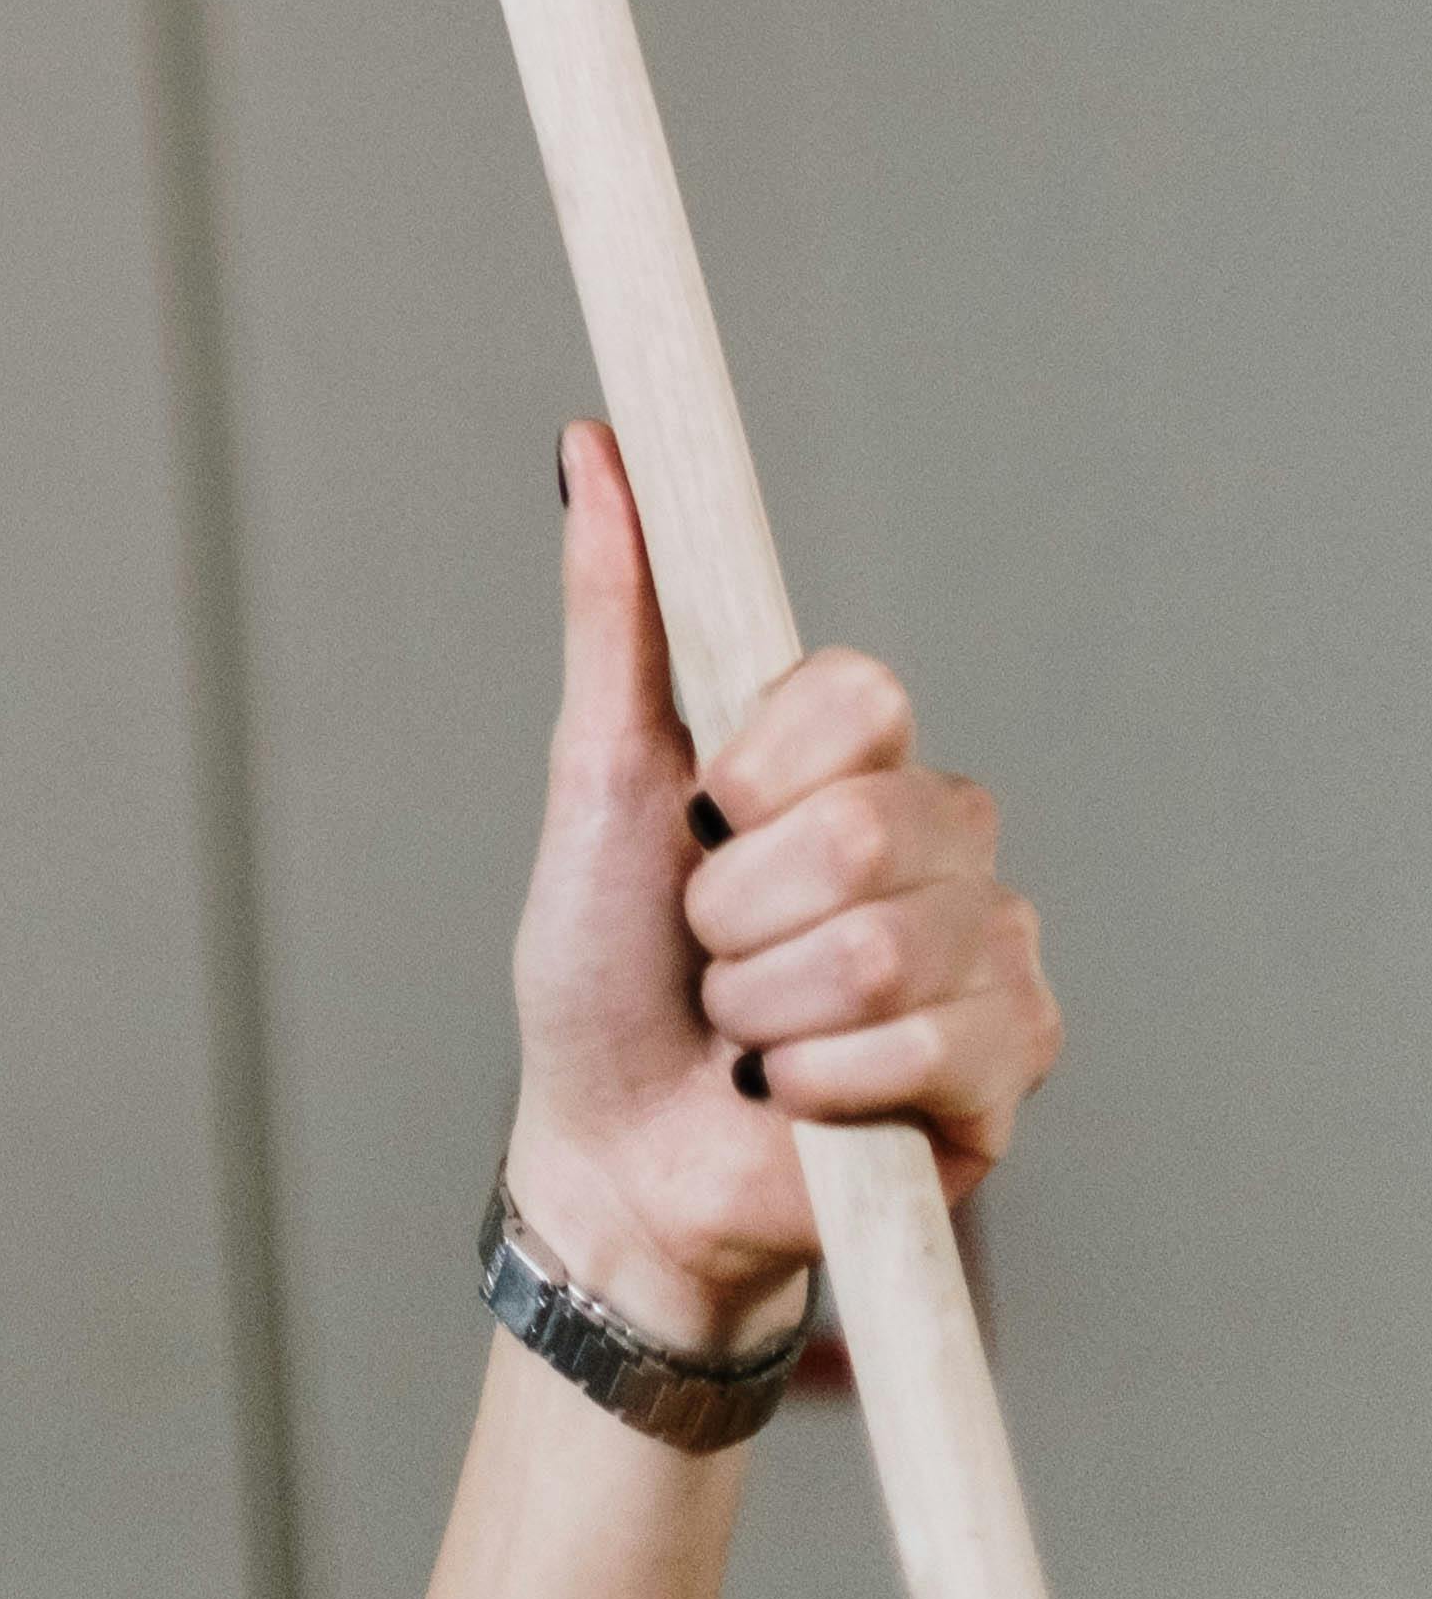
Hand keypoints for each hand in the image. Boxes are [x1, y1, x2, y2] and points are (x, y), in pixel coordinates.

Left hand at [499, 422, 1061, 1360]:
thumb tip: (592, 445)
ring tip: (747, 1025)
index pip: (863, 693)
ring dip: (771, 1004)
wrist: (617, 1153)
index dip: (760, 767)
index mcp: (851, 755)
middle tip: (710, 946)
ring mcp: (987, 950)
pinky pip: (930, 1048)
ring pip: (890, 944)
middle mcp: (939, 835)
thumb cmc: (601, 965)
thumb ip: (614, 610)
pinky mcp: (1008, 1069)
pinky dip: (824, 1084)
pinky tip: (799, 1095)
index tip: (699, 817)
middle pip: (868, 828)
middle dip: (739, 910)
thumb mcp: (595, 775)